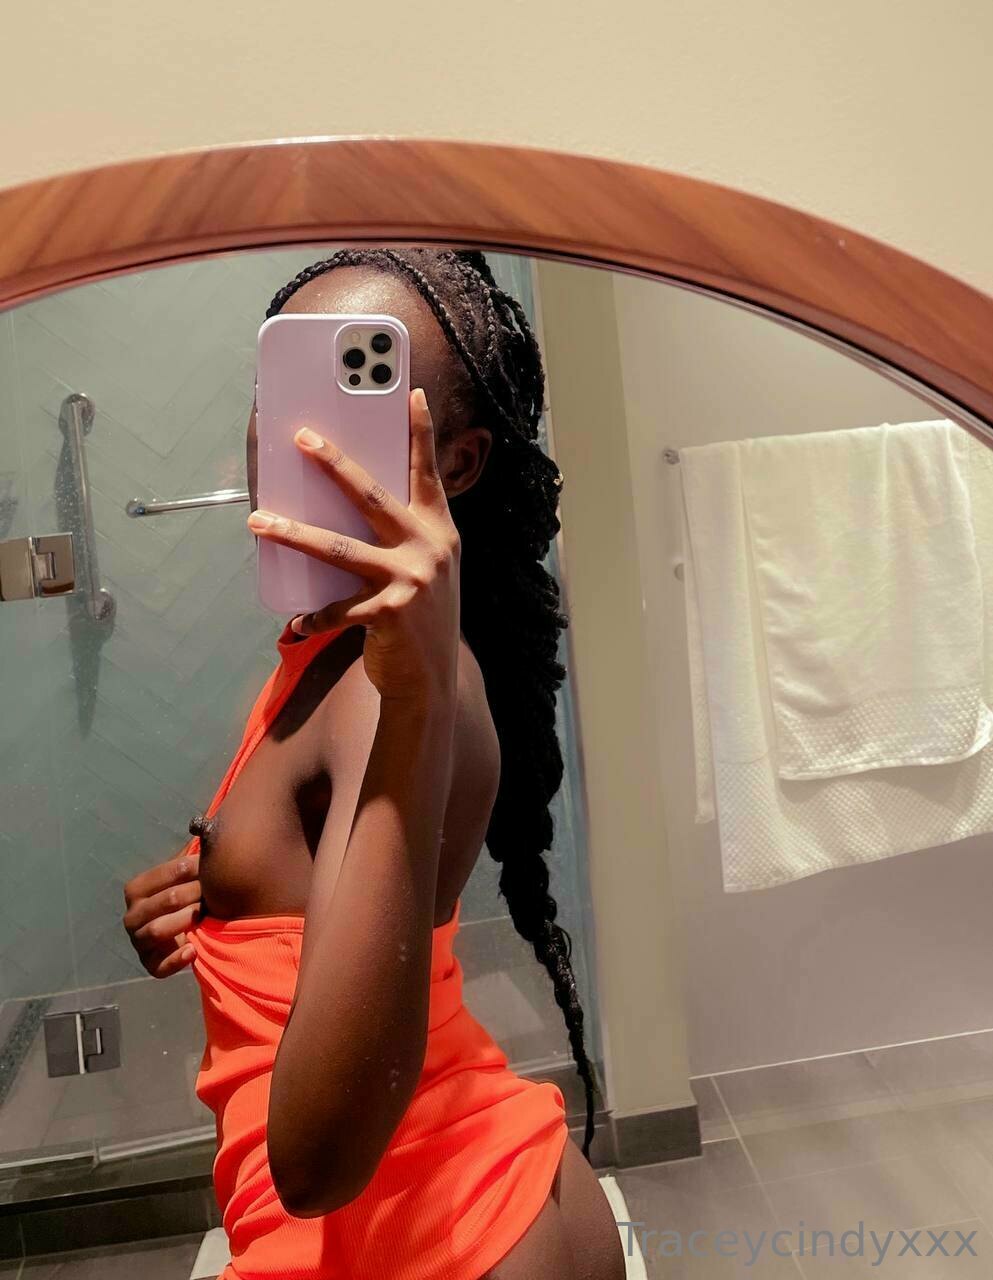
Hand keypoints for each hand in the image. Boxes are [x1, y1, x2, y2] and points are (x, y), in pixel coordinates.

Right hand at [122, 852, 201, 977]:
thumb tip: (206, 826)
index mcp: (137, 889)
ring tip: (203, 916)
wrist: (182, 935)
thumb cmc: (185, 898)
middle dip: (195, 894)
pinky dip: (176, 959)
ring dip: (184, 921)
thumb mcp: (183, 877)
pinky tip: (193, 950)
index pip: (168, 872)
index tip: (212, 868)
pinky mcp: (150, 964)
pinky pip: (158, 965)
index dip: (194, 868)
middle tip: (213, 893)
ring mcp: (139, 941)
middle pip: (167, 899)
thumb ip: (190, 857)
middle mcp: (132, 915)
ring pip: (158, 929)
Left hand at [247, 388, 460, 703]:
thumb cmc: (424, 618)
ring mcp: (410, 579)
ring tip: (258, 521)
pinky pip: (336, 608)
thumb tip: (346, 508)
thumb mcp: (429, 569)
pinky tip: (296, 622)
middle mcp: (429, 548)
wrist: (435, 681)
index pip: (427, 472)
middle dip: (334, 463)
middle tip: (302, 438)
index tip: (410, 391)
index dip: (420, 431)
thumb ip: (405, 536)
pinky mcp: (388, 612)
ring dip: (292, 532)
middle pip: (371, 494)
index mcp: (440, 530)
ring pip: (338, 547)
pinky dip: (313, 617)